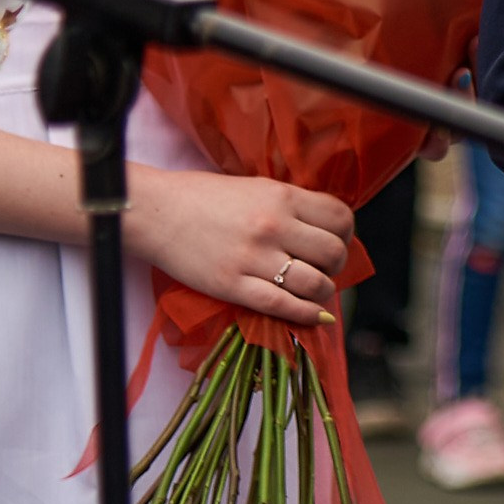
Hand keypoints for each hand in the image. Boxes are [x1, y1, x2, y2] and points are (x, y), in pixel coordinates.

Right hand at [123, 170, 353, 329]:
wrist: (157, 212)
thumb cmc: (205, 197)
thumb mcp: (256, 187)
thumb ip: (289, 205)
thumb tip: (323, 229)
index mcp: (282, 196)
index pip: (340, 217)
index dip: (346, 234)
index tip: (336, 241)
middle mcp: (274, 225)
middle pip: (334, 252)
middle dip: (336, 265)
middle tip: (323, 268)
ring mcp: (254, 257)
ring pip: (315, 283)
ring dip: (323, 292)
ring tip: (314, 291)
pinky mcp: (233, 286)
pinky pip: (282, 306)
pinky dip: (305, 315)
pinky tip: (312, 316)